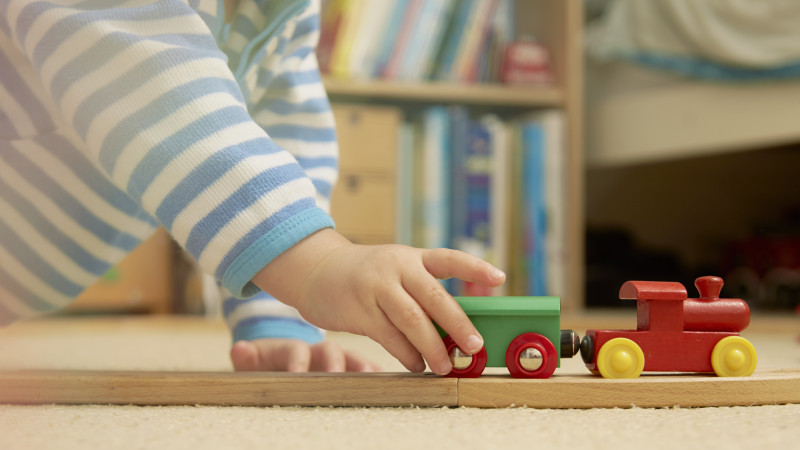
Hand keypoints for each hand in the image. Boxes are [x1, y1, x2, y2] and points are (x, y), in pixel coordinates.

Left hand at [230, 338, 380, 371]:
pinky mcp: (353, 367)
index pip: (296, 349)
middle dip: (335, 366)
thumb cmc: (269, 365)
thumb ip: (247, 358)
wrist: (284, 360)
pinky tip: (388, 383)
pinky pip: (368, 369)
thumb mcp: (255, 362)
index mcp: (294, 348)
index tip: (296, 374)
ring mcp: (339, 358)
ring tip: (370, 380)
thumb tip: (239, 349)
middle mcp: (319, 350)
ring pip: (353, 359)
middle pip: (330, 352)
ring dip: (362, 369)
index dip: (297, 361)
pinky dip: (376, 374)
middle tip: (338, 378)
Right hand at [252, 229, 505, 375]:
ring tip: (444, 366)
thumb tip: (459, 324)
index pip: (449, 259)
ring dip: (432, 347)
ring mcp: (375, 287)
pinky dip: (406, 354)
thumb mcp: (396, 268)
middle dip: (458, 324)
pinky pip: (388, 337)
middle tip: (474, 346)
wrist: (317, 270)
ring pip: (412, 320)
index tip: (500, 278)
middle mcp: (396, 267)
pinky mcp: (358, 310)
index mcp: (412, 257)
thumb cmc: (366, 275)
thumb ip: (424, 289)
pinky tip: (415, 363)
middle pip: (434, 296)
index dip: (475, 269)